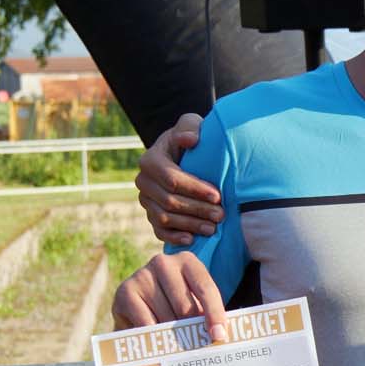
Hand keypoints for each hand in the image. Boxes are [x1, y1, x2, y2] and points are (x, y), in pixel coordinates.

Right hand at [112, 253, 228, 342]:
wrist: (140, 303)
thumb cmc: (175, 303)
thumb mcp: (194, 301)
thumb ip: (206, 313)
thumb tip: (219, 335)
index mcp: (187, 260)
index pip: (205, 289)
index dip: (215, 313)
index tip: (219, 335)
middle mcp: (163, 263)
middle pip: (185, 306)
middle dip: (192, 329)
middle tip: (197, 347)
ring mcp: (141, 276)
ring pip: (166, 318)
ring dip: (174, 336)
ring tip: (176, 346)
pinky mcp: (124, 292)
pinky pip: (146, 324)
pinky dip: (154, 338)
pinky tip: (158, 345)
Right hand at [136, 113, 222, 244]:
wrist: (184, 154)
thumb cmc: (191, 138)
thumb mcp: (191, 125)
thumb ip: (190, 127)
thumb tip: (190, 140)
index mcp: (150, 160)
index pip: (172, 179)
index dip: (195, 189)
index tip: (218, 196)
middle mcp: (143, 181)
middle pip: (169, 201)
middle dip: (197, 209)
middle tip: (221, 215)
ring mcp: (146, 200)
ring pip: (164, 217)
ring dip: (190, 224)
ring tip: (213, 228)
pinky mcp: (151, 215)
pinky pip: (158, 230)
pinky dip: (174, 237)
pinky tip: (192, 240)